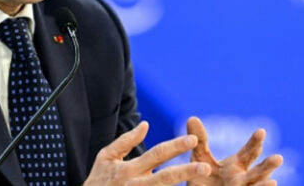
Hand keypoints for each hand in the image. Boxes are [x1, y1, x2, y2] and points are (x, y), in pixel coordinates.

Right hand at [84, 121, 211, 185]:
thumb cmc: (97, 182)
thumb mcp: (106, 158)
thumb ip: (126, 141)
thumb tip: (146, 125)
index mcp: (129, 169)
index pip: (156, 154)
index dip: (175, 146)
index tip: (194, 139)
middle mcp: (136, 185)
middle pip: (165, 178)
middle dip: (186, 172)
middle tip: (205, 167)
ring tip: (202, 184)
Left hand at [186, 117, 283, 185]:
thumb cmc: (202, 178)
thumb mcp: (200, 158)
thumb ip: (199, 141)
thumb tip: (192, 118)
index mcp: (237, 164)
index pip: (250, 152)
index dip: (255, 142)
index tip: (261, 131)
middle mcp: (243, 179)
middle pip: (258, 172)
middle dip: (267, 166)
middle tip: (279, 158)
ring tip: (274, 182)